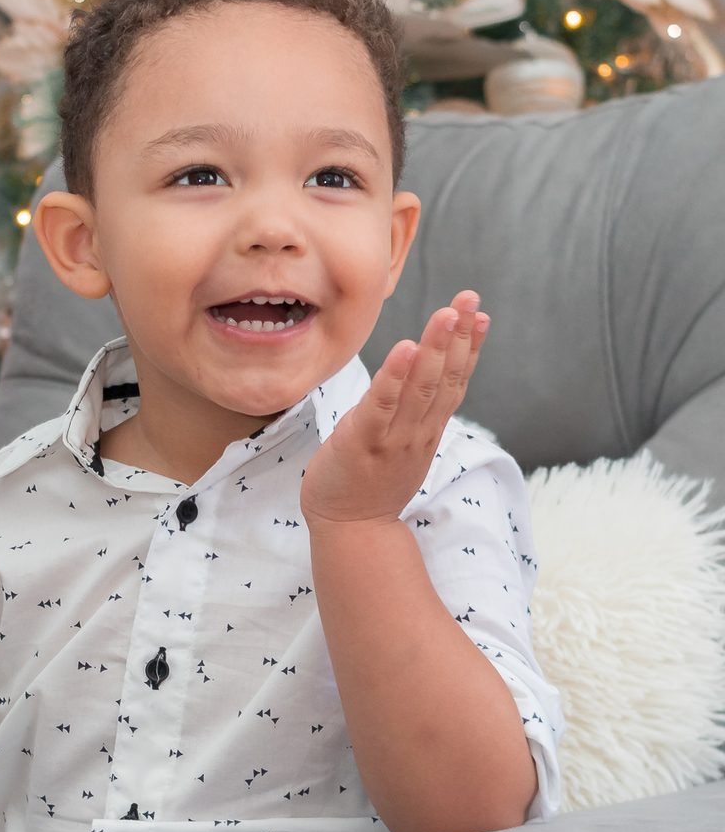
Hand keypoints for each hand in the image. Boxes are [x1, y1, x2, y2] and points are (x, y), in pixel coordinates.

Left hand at [301, 290, 489, 527]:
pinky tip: (405, 349)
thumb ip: (413, 413)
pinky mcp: (362, 443)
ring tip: (447, 314)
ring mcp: (392, 438)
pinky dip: (394, 377)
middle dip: (459, 336)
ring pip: (420, 387)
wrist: (351, 531)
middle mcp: (417, 431)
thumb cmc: (370, 484)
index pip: (454, 382)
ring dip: (435, 348)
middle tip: (470, 299)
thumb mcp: (402, 445)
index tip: (481, 315)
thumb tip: (420, 379)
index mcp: (427, 429)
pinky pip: (381, 405)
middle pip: (445, 378)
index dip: (469, 347)